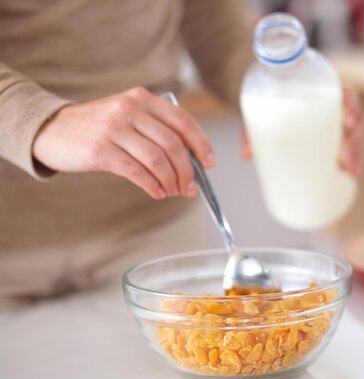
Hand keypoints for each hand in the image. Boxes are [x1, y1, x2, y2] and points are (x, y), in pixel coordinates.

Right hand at [33, 87, 213, 199]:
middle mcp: (130, 109)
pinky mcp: (100, 150)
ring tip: (173, 192)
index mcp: (142, 99)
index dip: (201, 144)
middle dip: (187, 170)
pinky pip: (136, 172)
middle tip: (189, 187)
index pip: (183, 121)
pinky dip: (152, 185)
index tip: (209, 163)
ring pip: (157, 159)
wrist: (52, 130)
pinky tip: (157, 192)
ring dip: (171, 180)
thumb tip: (191, 161)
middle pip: (173, 144)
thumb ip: (156, 130)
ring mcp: (114, 128)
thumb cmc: (97, 128)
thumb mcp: (128, 116)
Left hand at [240, 85, 363, 175]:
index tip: (347, 122)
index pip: (348, 94)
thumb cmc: (272, 108)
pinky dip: (356, 162)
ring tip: (350, 171)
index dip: (353, 106)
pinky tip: (352, 175)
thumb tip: (247, 154)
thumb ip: (254, 129)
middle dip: (357, 140)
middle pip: (359, 119)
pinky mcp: (341, 142)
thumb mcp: (262, 115)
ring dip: (359, 154)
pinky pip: (356, 150)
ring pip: (360, 137)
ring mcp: (341, 126)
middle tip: (343, 159)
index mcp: (324, 94)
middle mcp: (337, 109)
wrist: (273, 113)